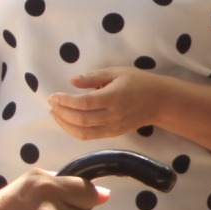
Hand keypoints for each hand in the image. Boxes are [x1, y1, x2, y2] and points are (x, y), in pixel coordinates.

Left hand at [47, 68, 170, 140]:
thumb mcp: (116, 72)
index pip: (83, 103)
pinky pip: (90, 136)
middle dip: (61, 112)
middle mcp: (112, 115)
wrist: (159, 101)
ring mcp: (113, 127)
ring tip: (55, 114)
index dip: (65, 101)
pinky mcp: (113, 134)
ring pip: (83, 132)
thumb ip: (93, 77)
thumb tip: (72, 81)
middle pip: (80, 119)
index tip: (53, 95)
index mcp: (113, 97)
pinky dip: (75, 132)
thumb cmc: (137, 82)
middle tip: (51, 103)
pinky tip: (67, 123)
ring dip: (65, 124)